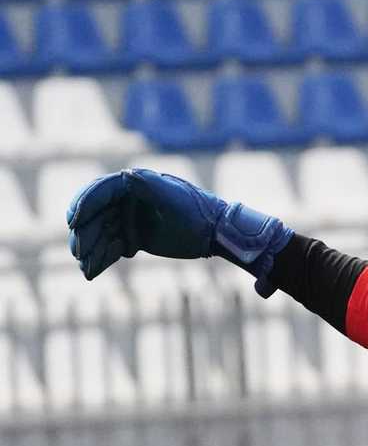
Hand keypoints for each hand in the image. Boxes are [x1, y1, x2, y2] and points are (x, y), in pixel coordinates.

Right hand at [67, 168, 292, 297]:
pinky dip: (102, 258)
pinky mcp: (135, 237)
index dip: (84, 204)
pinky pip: (112, 247)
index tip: (73, 221)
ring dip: (91, 249)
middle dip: (86, 233)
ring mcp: (130, 218)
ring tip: (85, 267)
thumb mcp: (175, 200)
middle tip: (79, 251)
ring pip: (102, 233)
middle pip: (97, 215)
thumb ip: (151, 188)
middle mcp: (128, 199)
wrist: (215, 233)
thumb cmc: (198, 214)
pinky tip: (92, 271)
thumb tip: (127, 174)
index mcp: (135, 184)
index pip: (101, 191)